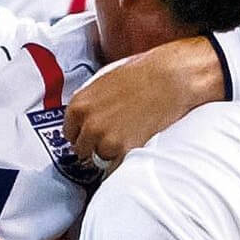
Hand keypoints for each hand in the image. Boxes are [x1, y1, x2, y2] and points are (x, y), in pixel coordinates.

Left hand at [65, 37, 223, 169]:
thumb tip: (89, 116)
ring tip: (129, 137)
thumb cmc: (143, 74)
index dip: (83, 134)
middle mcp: (87, 124)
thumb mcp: (105, 82)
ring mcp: (104, 139)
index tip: (91, 136)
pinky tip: (136, 143)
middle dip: (95, 145)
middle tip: (113, 138)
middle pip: (82, 149)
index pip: (69, 132)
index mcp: (79, 105)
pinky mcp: (123, 150)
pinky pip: (117, 164)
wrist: (170, 79)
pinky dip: (125, 159)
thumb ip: (92, 102)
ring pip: (100, 158)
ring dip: (112, 153)